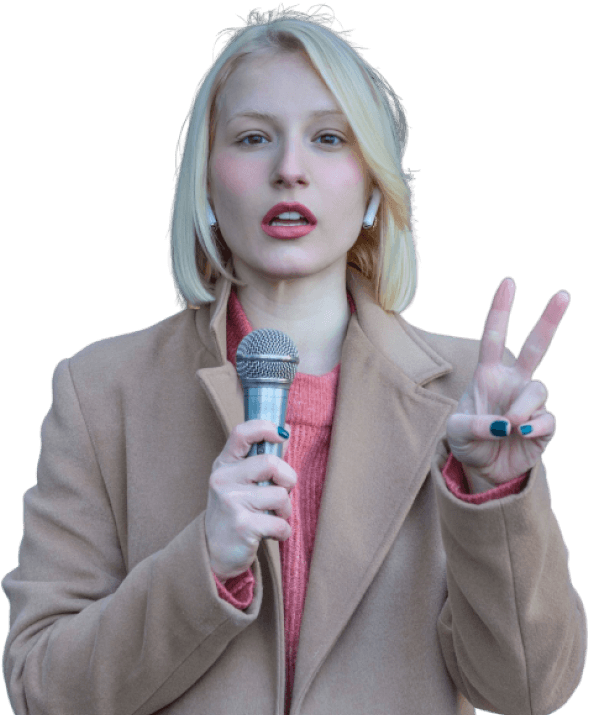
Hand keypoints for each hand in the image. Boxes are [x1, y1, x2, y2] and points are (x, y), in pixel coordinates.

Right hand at [204, 420, 295, 582]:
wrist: (213, 553)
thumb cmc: (234, 512)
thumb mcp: (238, 482)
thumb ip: (258, 460)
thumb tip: (284, 430)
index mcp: (224, 465)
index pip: (241, 433)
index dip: (265, 428)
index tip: (281, 435)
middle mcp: (223, 480)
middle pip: (271, 463)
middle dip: (288, 479)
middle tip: (283, 492)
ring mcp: (232, 503)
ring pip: (280, 495)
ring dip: (286, 510)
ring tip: (273, 517)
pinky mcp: (243, 526)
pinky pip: (281, 523)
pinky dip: (283, 531)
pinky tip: (271, 534)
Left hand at [446, 277, 570, 487]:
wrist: (484, 470)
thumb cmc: (467, 442)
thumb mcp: (456, 432)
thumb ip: (475, 424)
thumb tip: (507, 423)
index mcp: (489, 374)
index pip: (494, 336)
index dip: (500, 310)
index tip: (509, 282)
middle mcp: (513, 382)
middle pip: (536, 346)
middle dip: (549, 320)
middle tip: (563, 294)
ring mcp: (530, 403)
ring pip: (539, 389)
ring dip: (524, 406)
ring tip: (510, 424)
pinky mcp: (543, 426)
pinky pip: (547, 419)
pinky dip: (534, 426)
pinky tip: (522, 433)